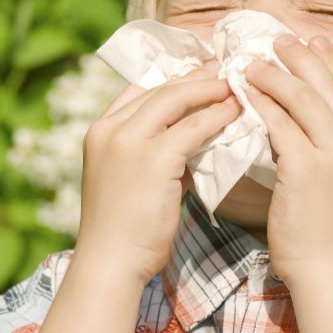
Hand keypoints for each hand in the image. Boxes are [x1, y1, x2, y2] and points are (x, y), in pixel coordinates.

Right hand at [76, 59, 242, 285]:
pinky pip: (192, 127)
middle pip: (157, 89)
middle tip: (221, 71)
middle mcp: (109, 129)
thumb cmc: (123, 230)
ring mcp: (127, 140)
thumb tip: (191, 137)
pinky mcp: (152, 157)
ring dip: (208, 91)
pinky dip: (216, 117)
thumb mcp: (129, 179)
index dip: (169, 79)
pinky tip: (234, 114)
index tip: (196, 75)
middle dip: (193, 78)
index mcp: (98, 132)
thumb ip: (152, 153)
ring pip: (175, 99)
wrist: (110, 262)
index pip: (136, 91)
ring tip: (234, 88)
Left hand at [242, 34, 332, 284]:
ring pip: (304, 97)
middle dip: (302, 57)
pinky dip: (260, 103)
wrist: (329, 270)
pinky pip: (279, 122)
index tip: (311, 41)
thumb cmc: (330, 228)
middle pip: (330, 84)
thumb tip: (314, 112)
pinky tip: (243, 93)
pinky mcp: (309, 167)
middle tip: (277, 40)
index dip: (331, 61)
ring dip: (274, 75)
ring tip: (251, 63)